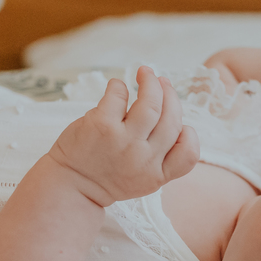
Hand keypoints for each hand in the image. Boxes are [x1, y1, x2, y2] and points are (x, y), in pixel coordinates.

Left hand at [47, 66, 199, 206]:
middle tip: (162, 83)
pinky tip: (117, 88)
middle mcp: (143, 159)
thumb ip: (159, 155)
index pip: (189, 154)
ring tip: (146, 74)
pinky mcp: (102, 125)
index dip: (190, 135)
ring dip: (151, 82)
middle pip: (172, 120)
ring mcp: (123, 141)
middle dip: (170, 96)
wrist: (70, 186)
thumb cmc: (106, 177)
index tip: (182, 125)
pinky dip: (119, 86)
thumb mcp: (142, 180)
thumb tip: (168, 110)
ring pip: (151, 103)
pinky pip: (119, 95)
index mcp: (156, 175)